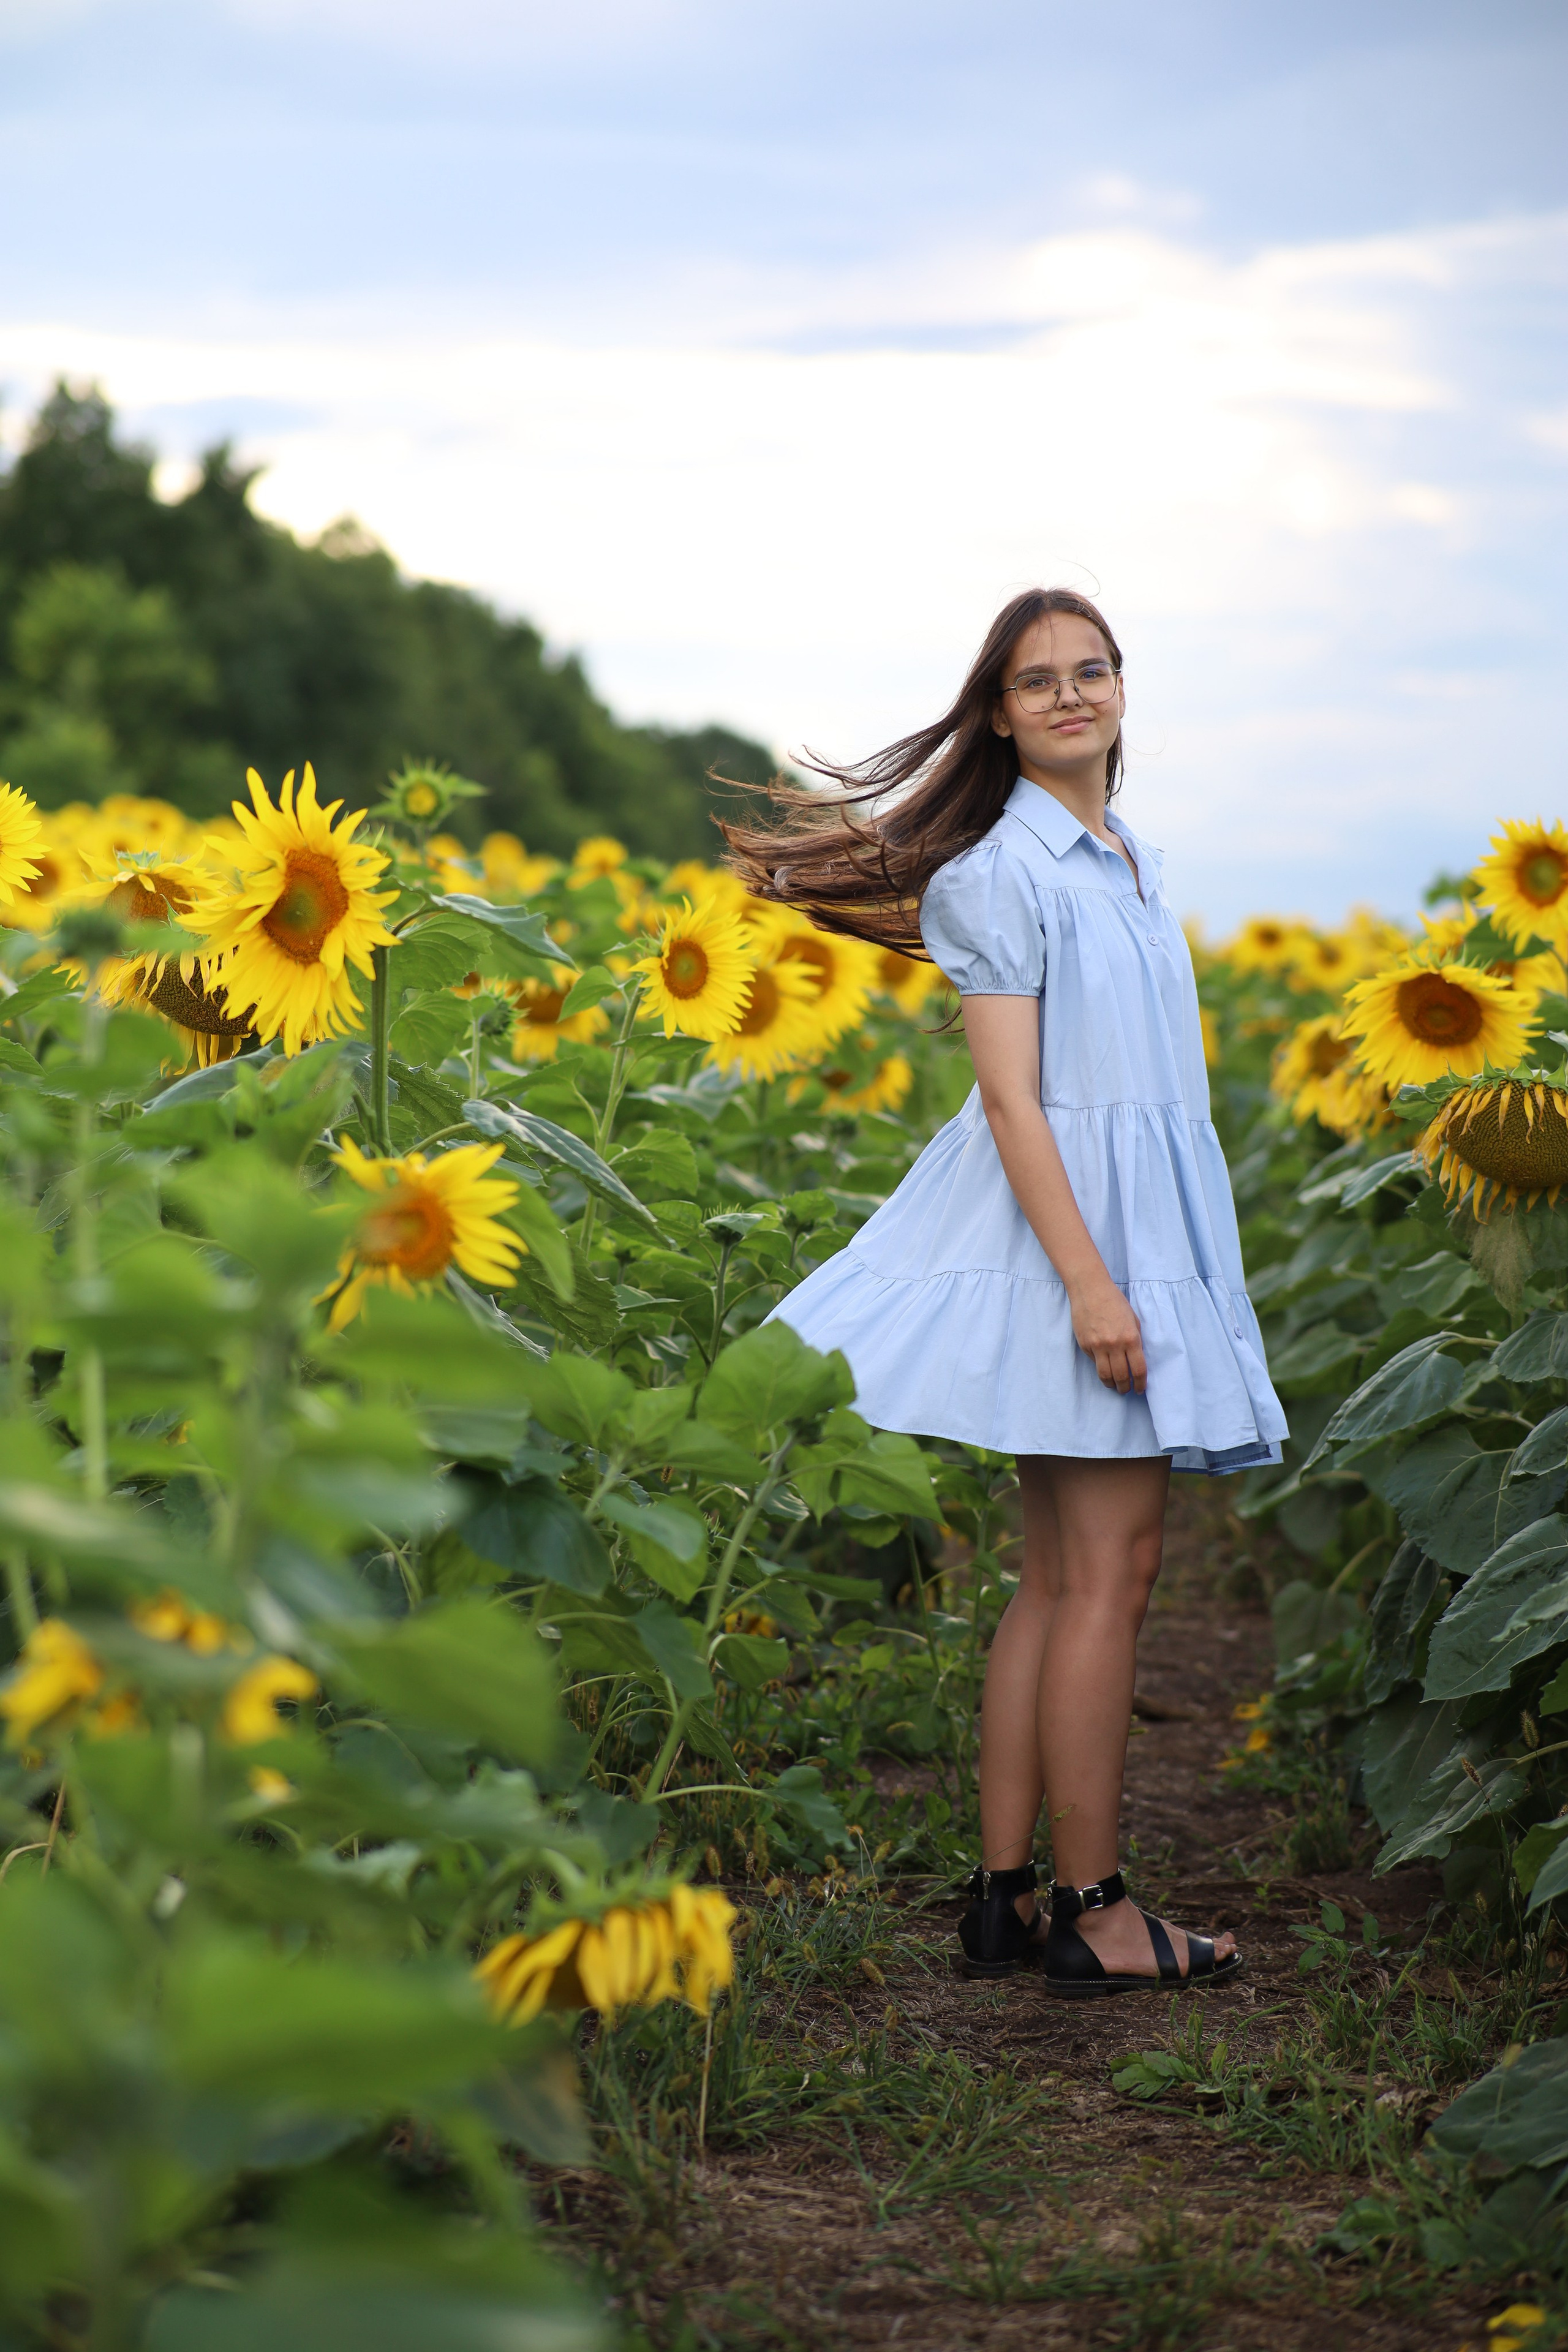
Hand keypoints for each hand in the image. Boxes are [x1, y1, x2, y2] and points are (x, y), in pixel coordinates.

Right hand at [1068, 1275, 1146, 1393]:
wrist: (1090, 1290)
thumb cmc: (1115, 1302)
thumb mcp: (1133, 1320)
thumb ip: (1135, 1340)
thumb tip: (1134, 1360)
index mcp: (1131, 1338)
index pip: (1138, 1369)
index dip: (1140, 1383)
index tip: (1140, 1389)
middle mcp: (1114, 1345)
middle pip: (1121, 1376)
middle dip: (1125, 1388)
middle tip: (1126, 1390)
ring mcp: (1097, 1346)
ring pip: (1105, 1375)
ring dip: (1111, 1384)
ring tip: (1114, 1386)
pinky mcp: (1085, 1345)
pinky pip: (1094, 1362)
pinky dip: (1100, 1367)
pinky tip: (1104, 1366)